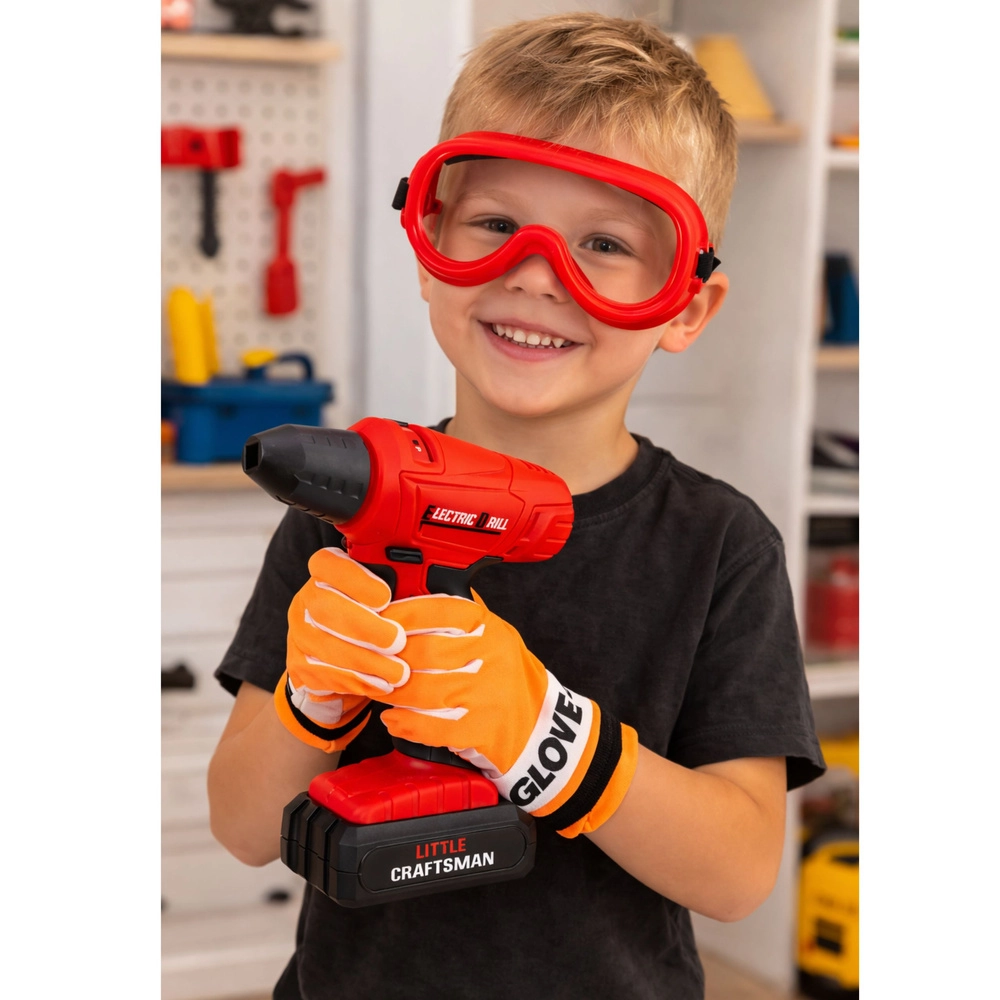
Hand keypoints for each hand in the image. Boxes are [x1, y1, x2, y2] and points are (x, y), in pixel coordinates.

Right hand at [277, 547, 409, 752]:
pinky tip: (381, 684)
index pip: (328, 564)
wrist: (334, 657)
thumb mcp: (379, 597)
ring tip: (398, 672)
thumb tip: (425, 590)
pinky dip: (357, 681)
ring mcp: (299, 632)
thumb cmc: (366, 618)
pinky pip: (326, 674)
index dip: (355, 580)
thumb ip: (395, 589)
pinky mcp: (299, 664)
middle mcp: (307, 599)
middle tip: (398, 641)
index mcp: (325, 574)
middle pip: (326, 608)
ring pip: (327, 646)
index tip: (385, 596)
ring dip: (367, 661)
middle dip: (366, 627)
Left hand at [379, 593, 637, 836]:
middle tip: (373, 663)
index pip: (438, 610)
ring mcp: (488, 696)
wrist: (544, 730)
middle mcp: (492, 658)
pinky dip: (406, 723)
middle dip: (391, 660)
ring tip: (381, 691)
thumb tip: (412, 592)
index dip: (402, 614)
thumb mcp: (496, 638)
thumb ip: (461, 618)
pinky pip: (432, 726)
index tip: (379, 620)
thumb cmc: (510, 681)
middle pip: (424, 653)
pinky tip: (393, 720)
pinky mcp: (482, 731)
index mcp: (492, 628)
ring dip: (393, 693)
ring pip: (423, 690)